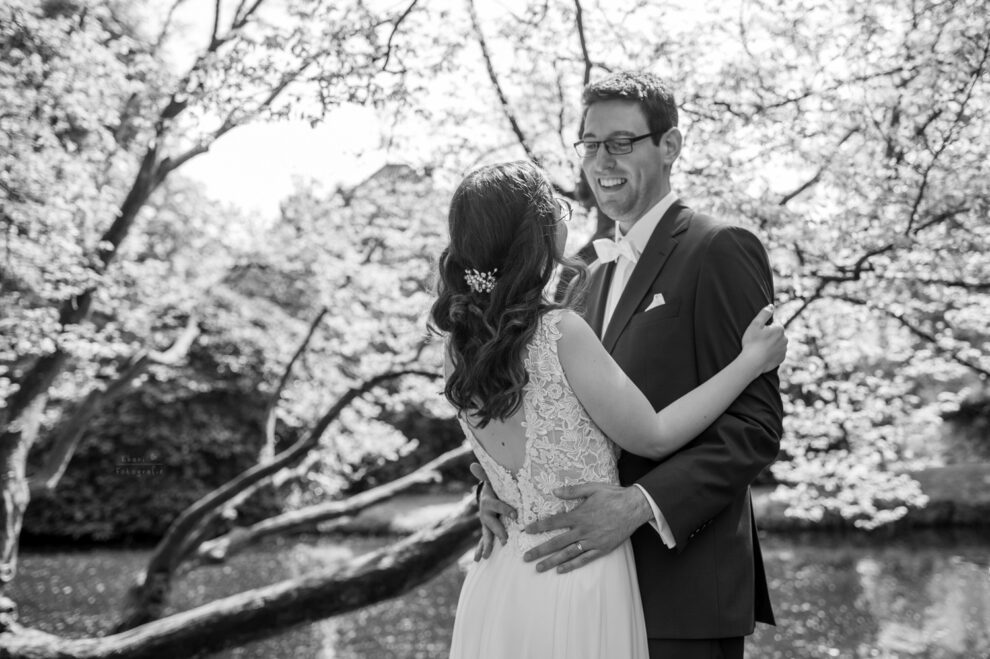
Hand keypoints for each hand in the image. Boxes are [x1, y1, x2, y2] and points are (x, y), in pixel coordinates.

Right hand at [470, 462, 516, 560]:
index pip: (498, 506)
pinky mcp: (486, 530)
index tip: (516, 516)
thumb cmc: (494, 488)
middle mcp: (485, 514)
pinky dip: (480, 550)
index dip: (506, 510)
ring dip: (486, 545)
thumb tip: (472, 464)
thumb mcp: (492, 480)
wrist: (487, 496)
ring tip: (486, 556)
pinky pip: (483, 540)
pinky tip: (478, 559)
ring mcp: (485, 524)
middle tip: (505, 540)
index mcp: (489, 502)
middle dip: (498, 532)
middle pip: (492, 524)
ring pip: (486, 535)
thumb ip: (485, 473)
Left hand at [522, 483, 650, 573]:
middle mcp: (583, 530)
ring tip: (539, 568)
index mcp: (579, 515)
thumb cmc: (613, 495)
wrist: (634, 507)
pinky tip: (561, 570)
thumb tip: (554, 491)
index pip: (553, 522)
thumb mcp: (592, 488)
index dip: (538, 526)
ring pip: (568, 554)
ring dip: (552, 562)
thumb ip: (572, 491)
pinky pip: (584, 560)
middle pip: (556, 542)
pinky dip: (572, 565)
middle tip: (525, 558)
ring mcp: (592, 541)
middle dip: (539, 550)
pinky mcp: (601, 549)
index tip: (526, 531)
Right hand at [740, 304, 786, 372]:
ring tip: (760, 348)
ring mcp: (784, 349)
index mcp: (779, 329)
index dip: (764, 328)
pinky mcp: (782, 358)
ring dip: (771, 344)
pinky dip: (772, 353)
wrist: (752, 362)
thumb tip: (771, 306)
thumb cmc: (752, 342)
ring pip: (777, 344)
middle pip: (776, 334)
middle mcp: (785, 338)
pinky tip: (763, 355)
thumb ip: (764, 313)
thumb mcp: (755, 324)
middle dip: (769, 336)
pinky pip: (777, 353)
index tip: (758, 334)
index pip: (774, 324)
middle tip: (757, 341)